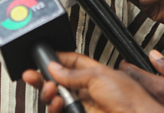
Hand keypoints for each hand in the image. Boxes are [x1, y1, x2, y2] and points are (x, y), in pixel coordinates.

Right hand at [22, 52, 163, 112]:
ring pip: (55, 98)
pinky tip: (56, 102)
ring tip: (50, 90)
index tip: (43, 57)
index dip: (56, 59)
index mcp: (94, 73)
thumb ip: (73, 72)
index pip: (70, 62)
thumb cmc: (130, 98)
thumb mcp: (99, 76)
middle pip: (58, 81)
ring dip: (47, 92)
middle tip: (32, 74)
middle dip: (43, 77)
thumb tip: (54, 67)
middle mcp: (86, 88)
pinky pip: (59, 111)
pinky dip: (53, 107)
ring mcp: (82, 105)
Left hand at [121, 50, 163, 112]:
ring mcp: (152, 109)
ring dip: (140, 88)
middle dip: (133, 77)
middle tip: (139, 72)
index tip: (127, 62)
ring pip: (137, 96)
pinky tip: (158, 98)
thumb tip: (153, 55)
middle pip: (132, 85)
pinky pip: (144, 105)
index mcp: (159, 88)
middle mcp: (152, 101)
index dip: (127, 65)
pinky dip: (146, 100)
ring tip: (151, 86)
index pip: (131, 73)